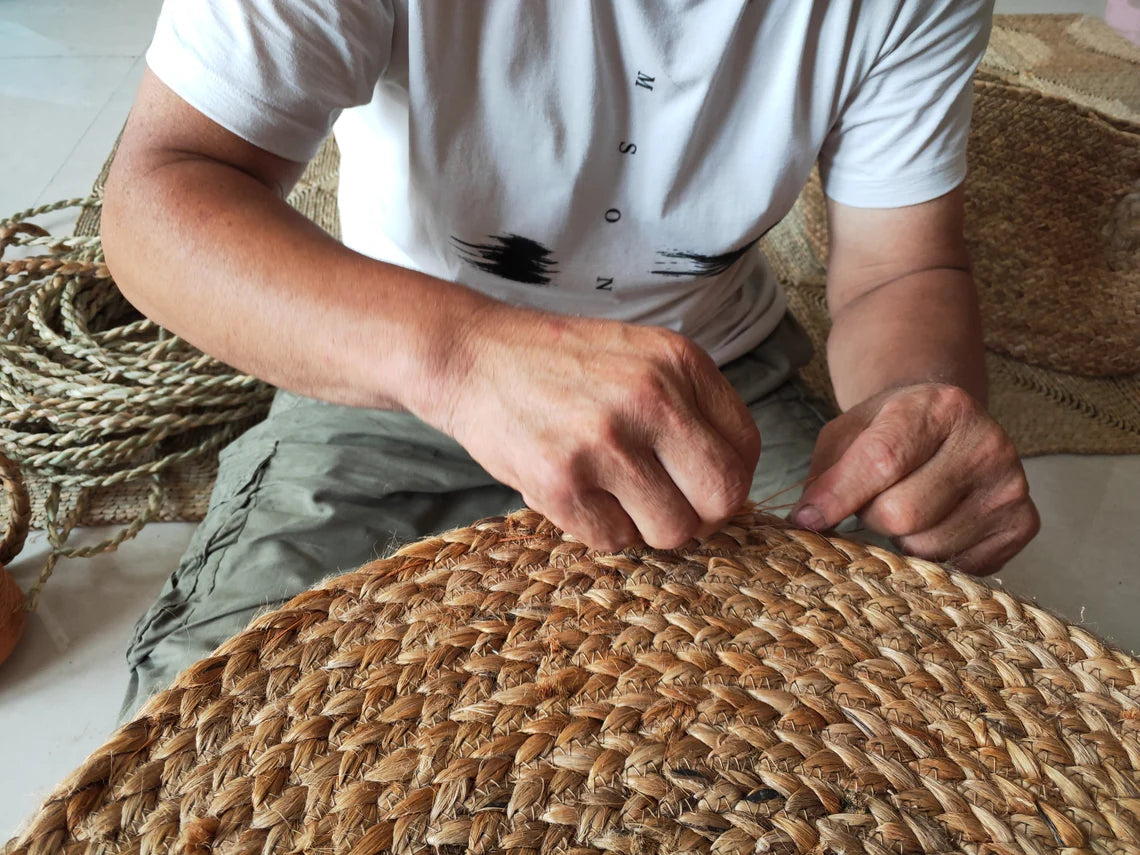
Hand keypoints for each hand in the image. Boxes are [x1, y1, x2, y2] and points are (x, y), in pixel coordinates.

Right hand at [426, 302, 760, 550]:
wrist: (471, 356)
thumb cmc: (559, 364)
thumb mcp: (640, 356)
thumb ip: (690, 406)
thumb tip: (731, 485)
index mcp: (679, 362)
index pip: (745, 449)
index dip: (727, 481)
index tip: (698, 485)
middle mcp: (651, 397)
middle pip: (722, 499)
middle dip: (700, 516)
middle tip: (666, 505)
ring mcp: (605, 441)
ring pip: (671, 530)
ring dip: (645, 526)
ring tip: (612, 494)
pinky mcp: (560, 481)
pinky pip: (613, 540)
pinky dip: (598, 528)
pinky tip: (576, 493)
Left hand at [790, 383, 1038, 574]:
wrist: (947, 423)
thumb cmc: (888, 430)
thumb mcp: (847, 433)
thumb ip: (825, 474)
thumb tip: (807, 521)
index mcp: (940, 407)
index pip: (883, 462)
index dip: (839, 497)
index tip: (807, 519)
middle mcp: (986, 443)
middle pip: (904, 514)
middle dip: (873, 518)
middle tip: (875, 501)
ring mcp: (1011, 486)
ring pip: (928, 548)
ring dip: (901, 540)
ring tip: (908, 508)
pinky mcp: (1023, 524)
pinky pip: (959, 567)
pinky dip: (934, 557)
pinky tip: (936, 524)